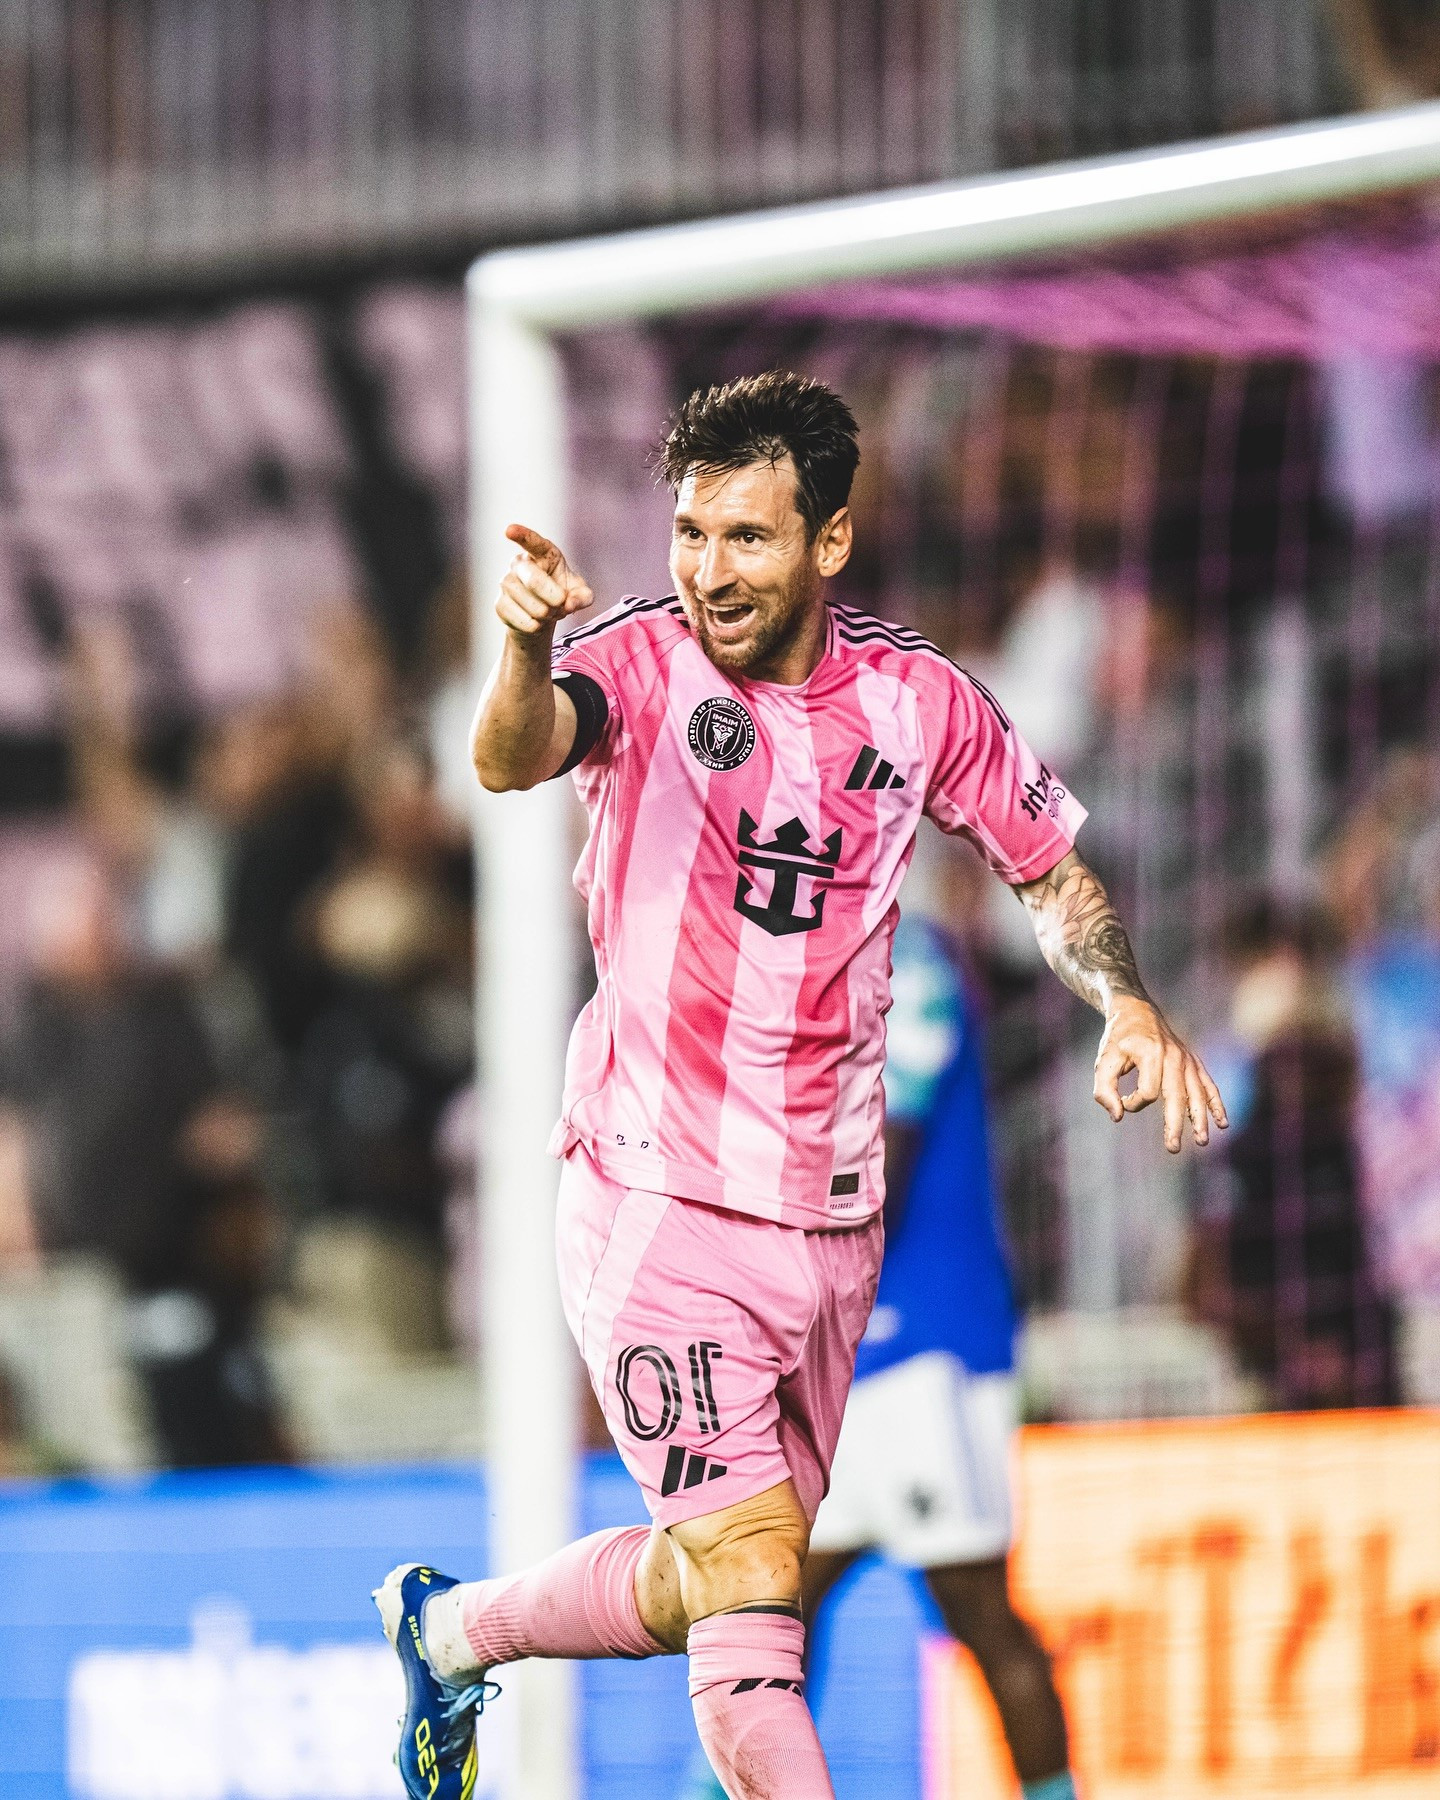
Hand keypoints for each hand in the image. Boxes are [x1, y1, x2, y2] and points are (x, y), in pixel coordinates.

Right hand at [496, 523, 592, 644]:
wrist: (541, 616)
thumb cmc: (562, 594)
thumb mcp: (579, 594)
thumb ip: (583, 596)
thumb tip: (569, 604)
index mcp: (542, 553)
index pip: (532, 541)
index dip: (521, 535)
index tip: (509, 530)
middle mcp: (520, 564)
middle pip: (534, 580)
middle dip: (554, 598)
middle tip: (561, 604)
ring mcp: (506, 583)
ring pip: (530, 605)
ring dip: (547, 615)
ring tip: (549, 612)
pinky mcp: (500, 604)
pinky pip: (522, 621)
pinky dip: (536, 626)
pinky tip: (536, 621)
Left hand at [1093, 996, 1227, 1153]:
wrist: (1136, 1010)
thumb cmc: (1118, 1038)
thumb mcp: (1103, 1060)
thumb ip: (1104, 1089)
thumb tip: (1117, 1117)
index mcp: (1151, 1053)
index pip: (1148, 1091)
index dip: (1134, 1103)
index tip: (1124, 1102)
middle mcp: (1173, 1056)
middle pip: (1177, 1096)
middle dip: (1175, 1125)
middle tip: (1172, 1148)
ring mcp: (1186, 1059)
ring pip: (1197, 1093)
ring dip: (1200, 1119)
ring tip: (1201, 1142)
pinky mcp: (1193, 1062)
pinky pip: (1207, 1085)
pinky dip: (1215, 1103)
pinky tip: (1223, 1123)